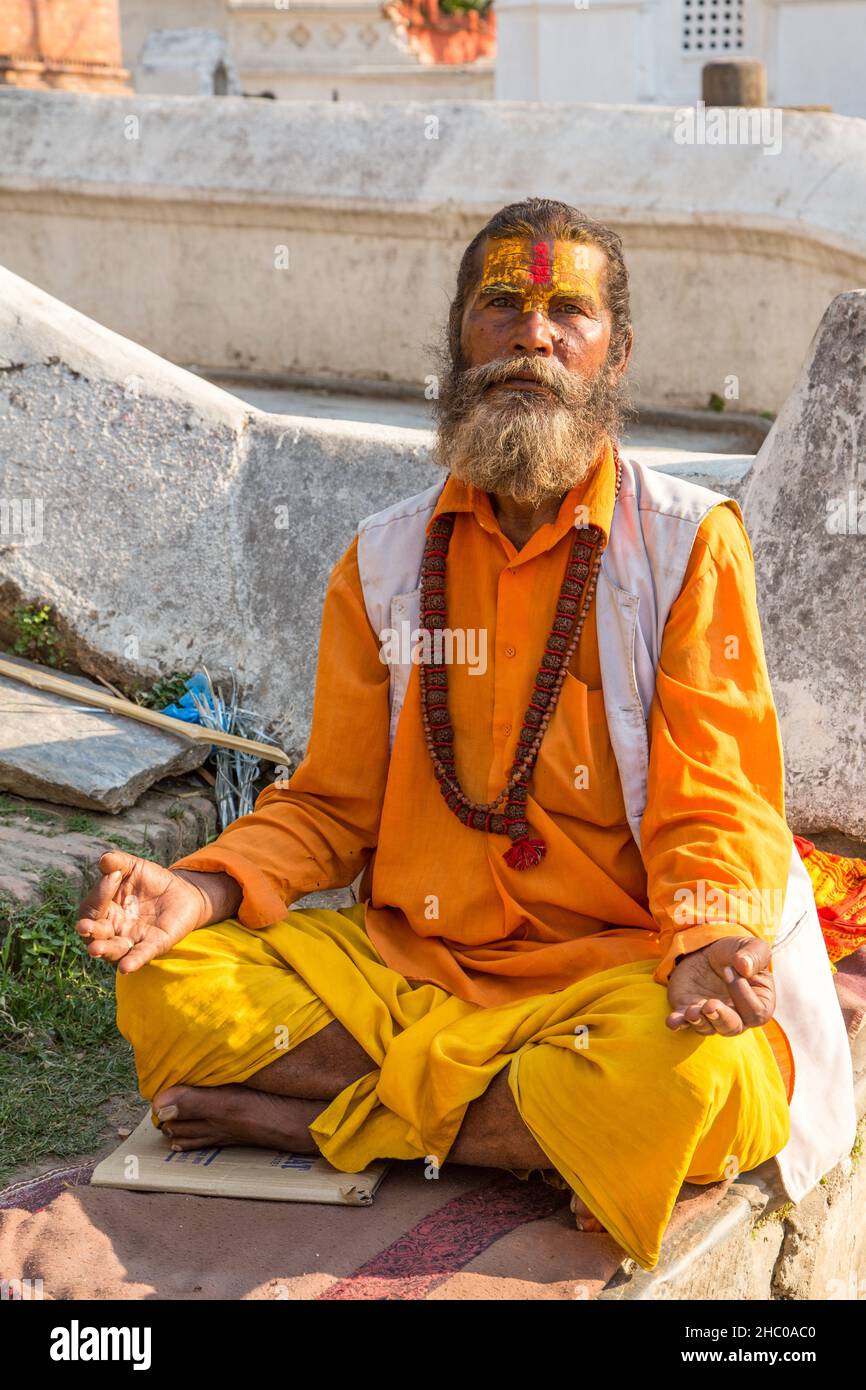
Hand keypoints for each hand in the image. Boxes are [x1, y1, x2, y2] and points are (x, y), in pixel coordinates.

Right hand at [75, 852, 232, 973]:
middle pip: (95, 935)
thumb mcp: (135, 867)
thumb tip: (104, 860)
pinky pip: (141, 956)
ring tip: (95, 950)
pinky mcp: (154, 945)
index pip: (92, 908)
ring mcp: (133, 939)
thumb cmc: (152, 880)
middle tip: (84, 928)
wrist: (183, 892)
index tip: (115, 876)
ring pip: (114, 950)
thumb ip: (119, 862)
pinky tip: (126, 966)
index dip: (99, 894)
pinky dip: (133, 961)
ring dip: (105, 950)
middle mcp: (115, 929)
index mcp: (105, 910)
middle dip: (89, 932)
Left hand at [665, 935, 774, 1035]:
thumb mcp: (751, 947)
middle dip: (721, 1018)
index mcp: (759, 1004)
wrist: (709, 949)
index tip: (731, 969)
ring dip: (699, 1021)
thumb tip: (744, 967)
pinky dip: (678, 1023)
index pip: (755, 1012)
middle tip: (710, 1005)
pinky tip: (672, 1021)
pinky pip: (683, 1022)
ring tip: (692, 1012)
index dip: (742, 993)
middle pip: (732, 1028)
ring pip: (707, 1028)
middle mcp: (736, 1016)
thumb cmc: (736, 952)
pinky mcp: (688, 1010)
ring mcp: (710, 1016)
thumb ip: (754, 956)